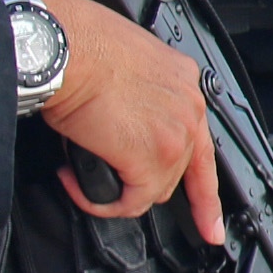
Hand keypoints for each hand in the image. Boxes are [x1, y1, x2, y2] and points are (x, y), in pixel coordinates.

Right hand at [32, 0, 222, 245]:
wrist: (60, 48)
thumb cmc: (75, 46)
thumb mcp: (123, 65)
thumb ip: (138, 97)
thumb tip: (123, 121)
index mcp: (183, 80)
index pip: (203, 143)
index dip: (207, 194)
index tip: (212, 225)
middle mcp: (190, 105)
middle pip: (177, 171)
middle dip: (141, 184)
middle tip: (106, 182)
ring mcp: (176, 133)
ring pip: (154, 189)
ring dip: (117, 189)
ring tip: (81, 170)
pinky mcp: (152, 158)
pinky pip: (131, 202)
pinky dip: (99, 201)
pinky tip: (76, 182)